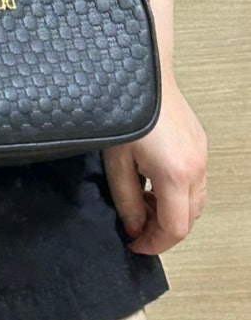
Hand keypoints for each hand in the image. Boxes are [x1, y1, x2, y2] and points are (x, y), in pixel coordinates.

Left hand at [102, 72, 207, 253]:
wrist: (142, 74)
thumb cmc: (123, 111)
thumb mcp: (116, 163)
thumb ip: (127, 201)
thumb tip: (133, 228)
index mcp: (175, 175)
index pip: (174, 229)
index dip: (154, 244)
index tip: (134, 245)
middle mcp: (196, 167)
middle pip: (189, 220)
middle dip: (162, 231)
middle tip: (135, 228)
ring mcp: (202, 155)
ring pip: (196, 203)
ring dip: (172, 213)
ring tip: (142, 204)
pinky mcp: (200, 145)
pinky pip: (196, 183)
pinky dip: (179, 196)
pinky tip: (153, 185)